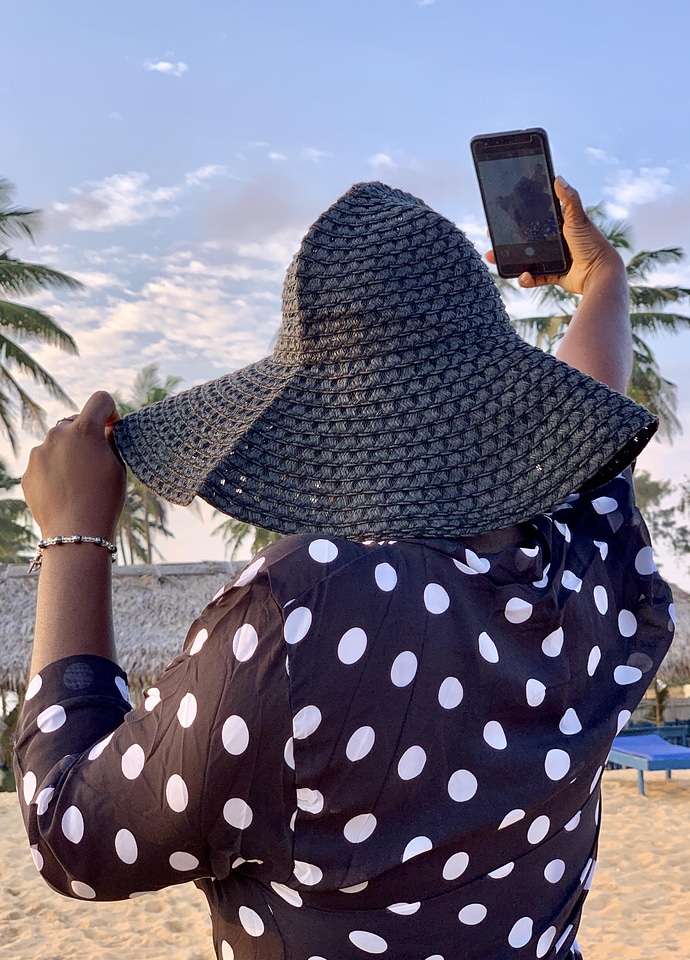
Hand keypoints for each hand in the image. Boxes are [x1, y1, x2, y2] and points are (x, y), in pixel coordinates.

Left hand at [22, 391, 126, 539]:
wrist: (75, 532)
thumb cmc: (104, 499)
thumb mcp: (118, 466)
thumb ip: (110, 440)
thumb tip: (104, 429)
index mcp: (84, 430)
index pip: (100, 399)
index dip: (110, 411)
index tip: (112, 428)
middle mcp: (58, 434)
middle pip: (75, 422)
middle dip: (85, 435)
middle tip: (96, 461)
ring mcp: (39, 453)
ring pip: (58, 444)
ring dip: (68, 454)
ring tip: (79, 482)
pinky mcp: (28, 471)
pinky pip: (45, 463)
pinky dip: (55, 471)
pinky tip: (65, 492)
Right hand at [486, 177, 624, 294]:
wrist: (599, 273)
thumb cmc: (591, 243)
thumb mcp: (578, 218)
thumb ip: (569, 199)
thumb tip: (558, 178)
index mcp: (559, 225)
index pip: (533, 219)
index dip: (517, 218)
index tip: (501, 218)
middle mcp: (555, 241)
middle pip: (525, 240)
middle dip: (506, 241)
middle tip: (492, 240)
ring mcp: (554, 259)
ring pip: (526, 259)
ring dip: (510, 261)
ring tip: (496, 259)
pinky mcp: (554, 275)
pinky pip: (535, 277)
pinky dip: (527, 279)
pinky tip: (523, 276)